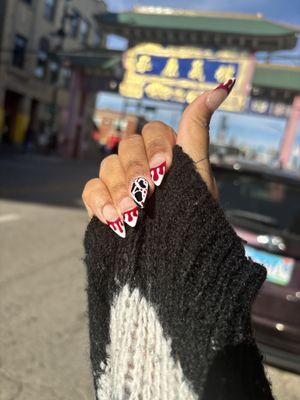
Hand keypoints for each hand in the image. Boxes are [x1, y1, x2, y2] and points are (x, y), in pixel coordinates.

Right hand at [82, 79, 234, 236]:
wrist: (176, 262)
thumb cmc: (194, 216)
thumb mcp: (199, 172)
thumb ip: (197, 130)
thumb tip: (221, 86)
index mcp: (165, 155)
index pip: (152, 130)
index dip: (156, 145)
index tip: (166, 169)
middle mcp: (142, 165)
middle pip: (127, 146)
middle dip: (137, 170)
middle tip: (148, 194)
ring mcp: (120, 184)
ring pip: (108, 165)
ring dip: (120, 188)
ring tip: (132, 214)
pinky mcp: (103, 203)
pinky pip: (90, 189)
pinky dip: (99, 201)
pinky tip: (113, 219)